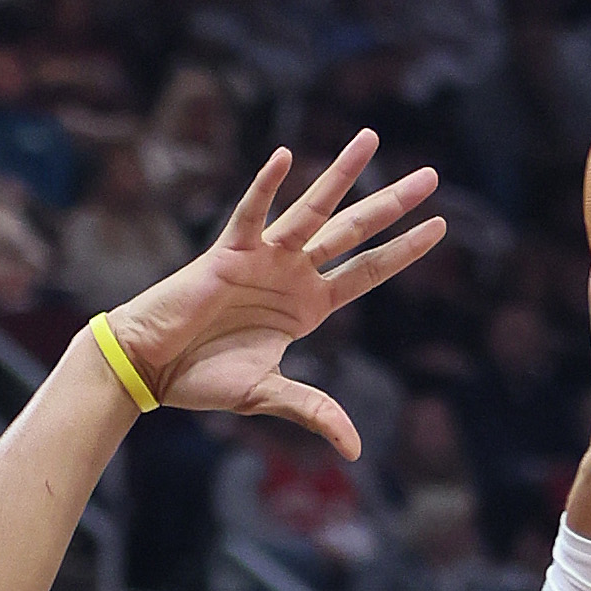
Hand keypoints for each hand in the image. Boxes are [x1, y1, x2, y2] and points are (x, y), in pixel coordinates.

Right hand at [107, 130, 444, 459]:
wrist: (151, 365)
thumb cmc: (203, 378)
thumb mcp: (266, 395)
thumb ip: (313, 411)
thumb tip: (355, 450)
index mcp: (307, 307)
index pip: (366, 272)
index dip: (403, 251)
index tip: (439, 227)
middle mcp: (292, 274)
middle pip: (353, 231)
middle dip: (392, 204)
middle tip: (431, 176)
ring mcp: (264, 258)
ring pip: (313, 209)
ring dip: (343, 175)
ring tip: (372, 139)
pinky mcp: (229, 251)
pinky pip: (252, 212)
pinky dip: (267, 186)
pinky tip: (287, 157)